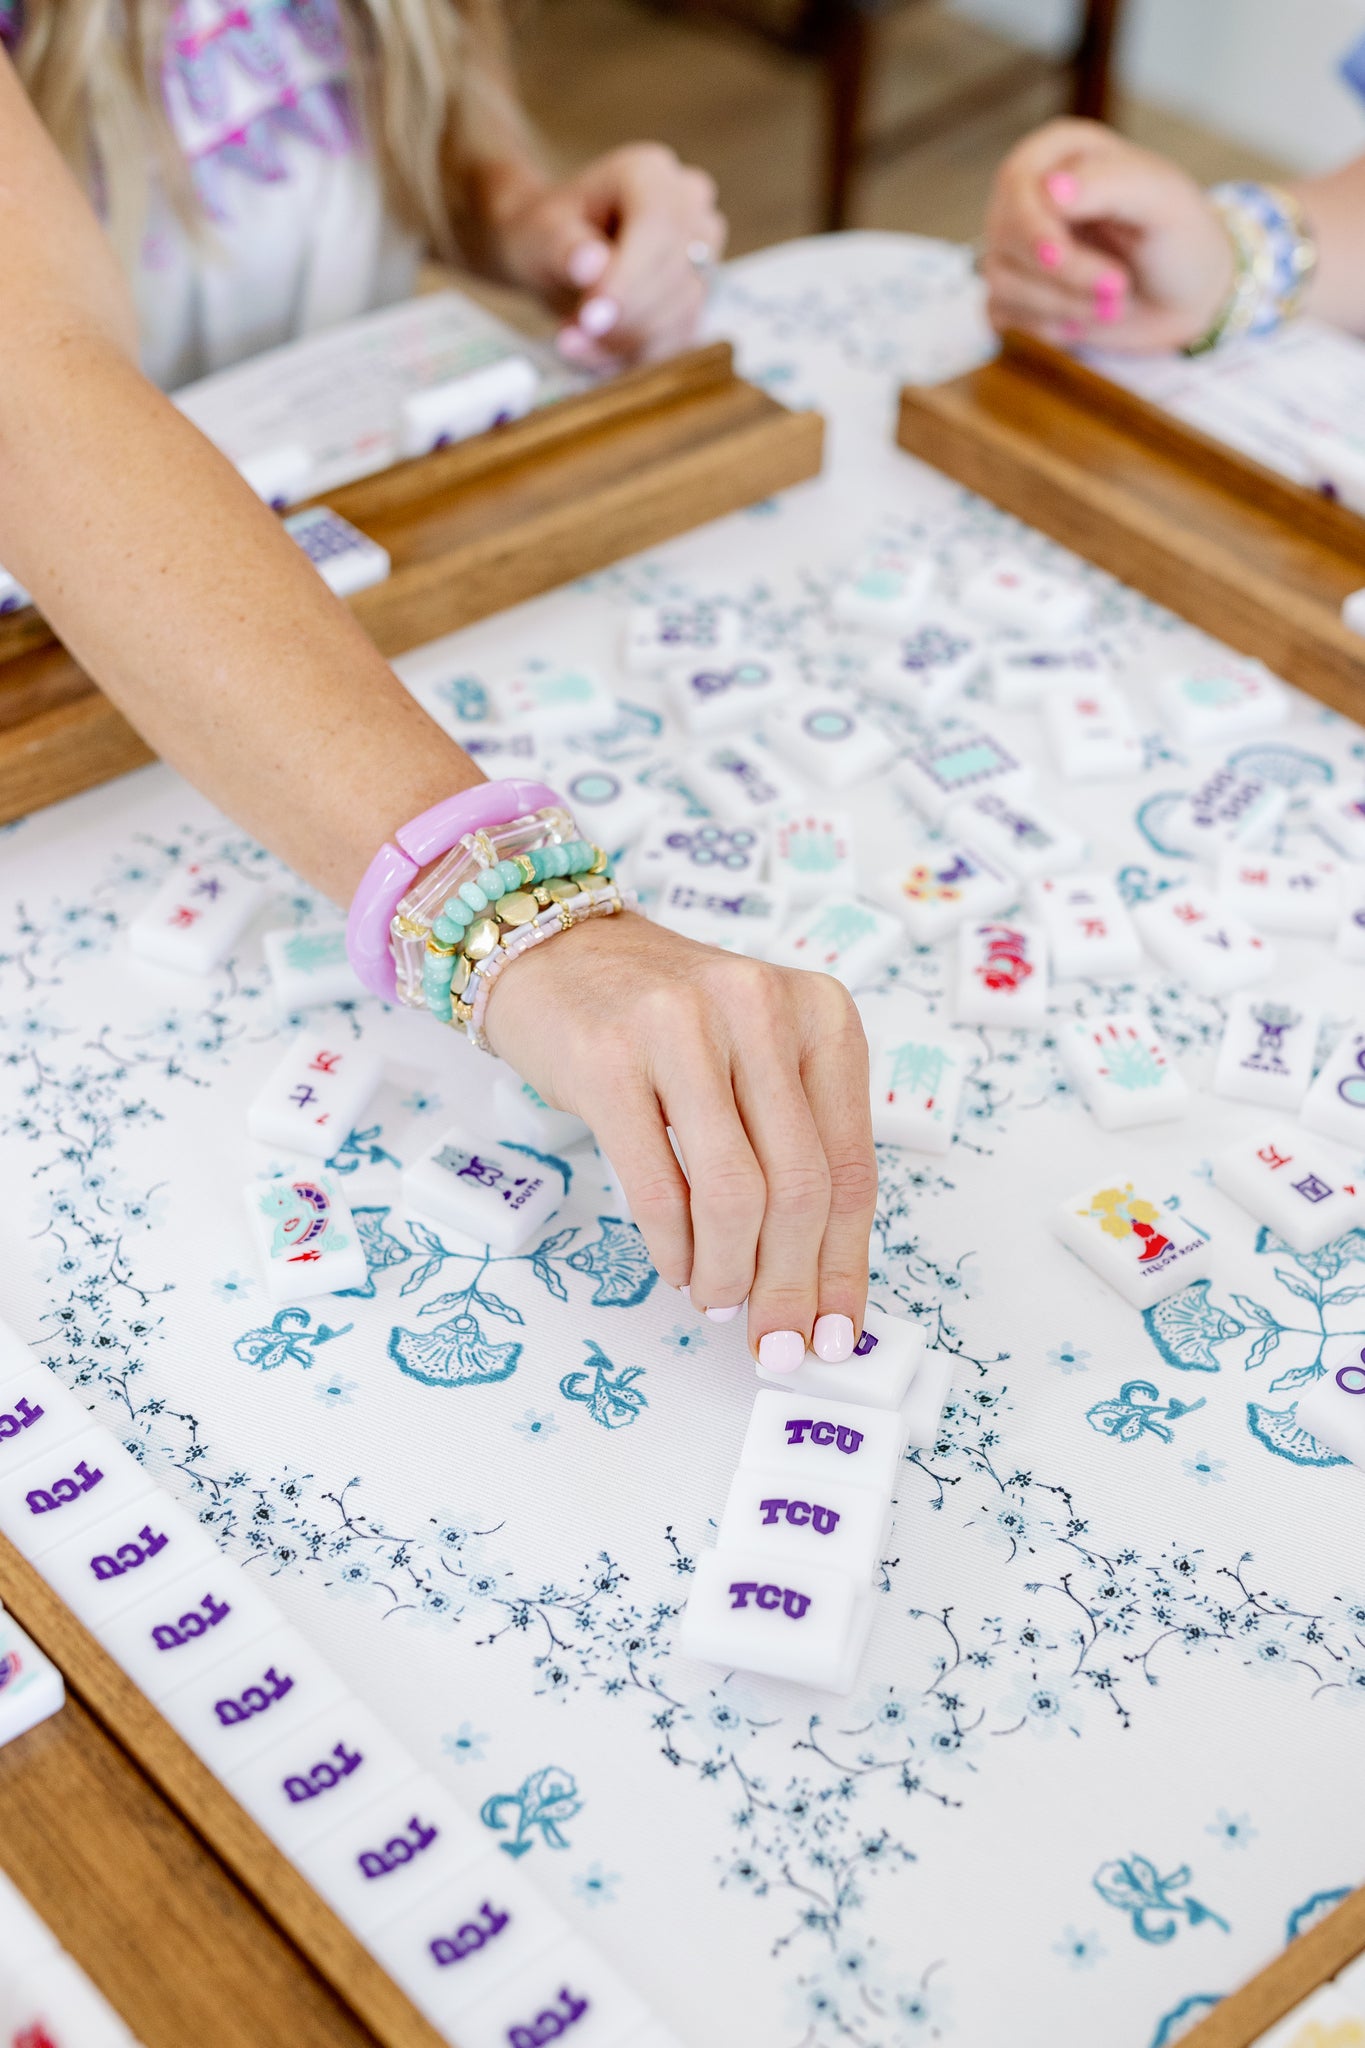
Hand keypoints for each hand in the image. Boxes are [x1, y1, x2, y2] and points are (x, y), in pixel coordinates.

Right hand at [485, 912, 877, 1368]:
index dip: (846, 1265)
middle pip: (798, 1188)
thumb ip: (794, 1148)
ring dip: (729, 1274)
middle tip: (776, 1341)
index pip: (849, 1165)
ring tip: (718, 1302)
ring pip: (733, 1195)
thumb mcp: (758, 1060)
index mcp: (821, 1014)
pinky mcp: (609, 1059)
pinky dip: (674, 1248)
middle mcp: (760, 1010)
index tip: (838, 1335)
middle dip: (790, 1286)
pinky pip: (658, 1187)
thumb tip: (817, 1282)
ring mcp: (682, 1028)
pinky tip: (678, 1266)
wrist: (558, 954)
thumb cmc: (666, 1022)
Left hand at [493, 143, 726, 365]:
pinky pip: (678, 340)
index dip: (630, 277)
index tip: (592, 317)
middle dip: (623, 319)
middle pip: (675, 273)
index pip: (659, 225)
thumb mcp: (540, 233)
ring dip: (625, 342)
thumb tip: (592, 265)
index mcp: (651, 173)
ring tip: (572, 342)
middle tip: (571, 338)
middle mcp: (689, 207)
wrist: (556, 253)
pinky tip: (594, 353)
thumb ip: (564, 246)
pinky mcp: (698, 297)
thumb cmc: (547, 233)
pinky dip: (634, 357)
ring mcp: (702, 253)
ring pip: (681, 312)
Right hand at [983, 118, 1235, 352]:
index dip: (1035, 226)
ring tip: (1114, 302)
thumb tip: (1050, 190)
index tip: (1065, 255)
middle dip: (1062, 273)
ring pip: (1003, 282)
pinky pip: (1003, 316)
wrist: (1187, 299)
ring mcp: (1015, 247)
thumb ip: (1109, 183)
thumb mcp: (1162, 199)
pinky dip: (1049, 327)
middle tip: (1117, 287)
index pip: (1015, 182)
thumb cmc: (1179, 239)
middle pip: (1005, 236)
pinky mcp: (1014, 294)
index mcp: (1060, 153)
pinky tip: (1086, 318)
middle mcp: (1029, 196)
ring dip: (1064, 304)